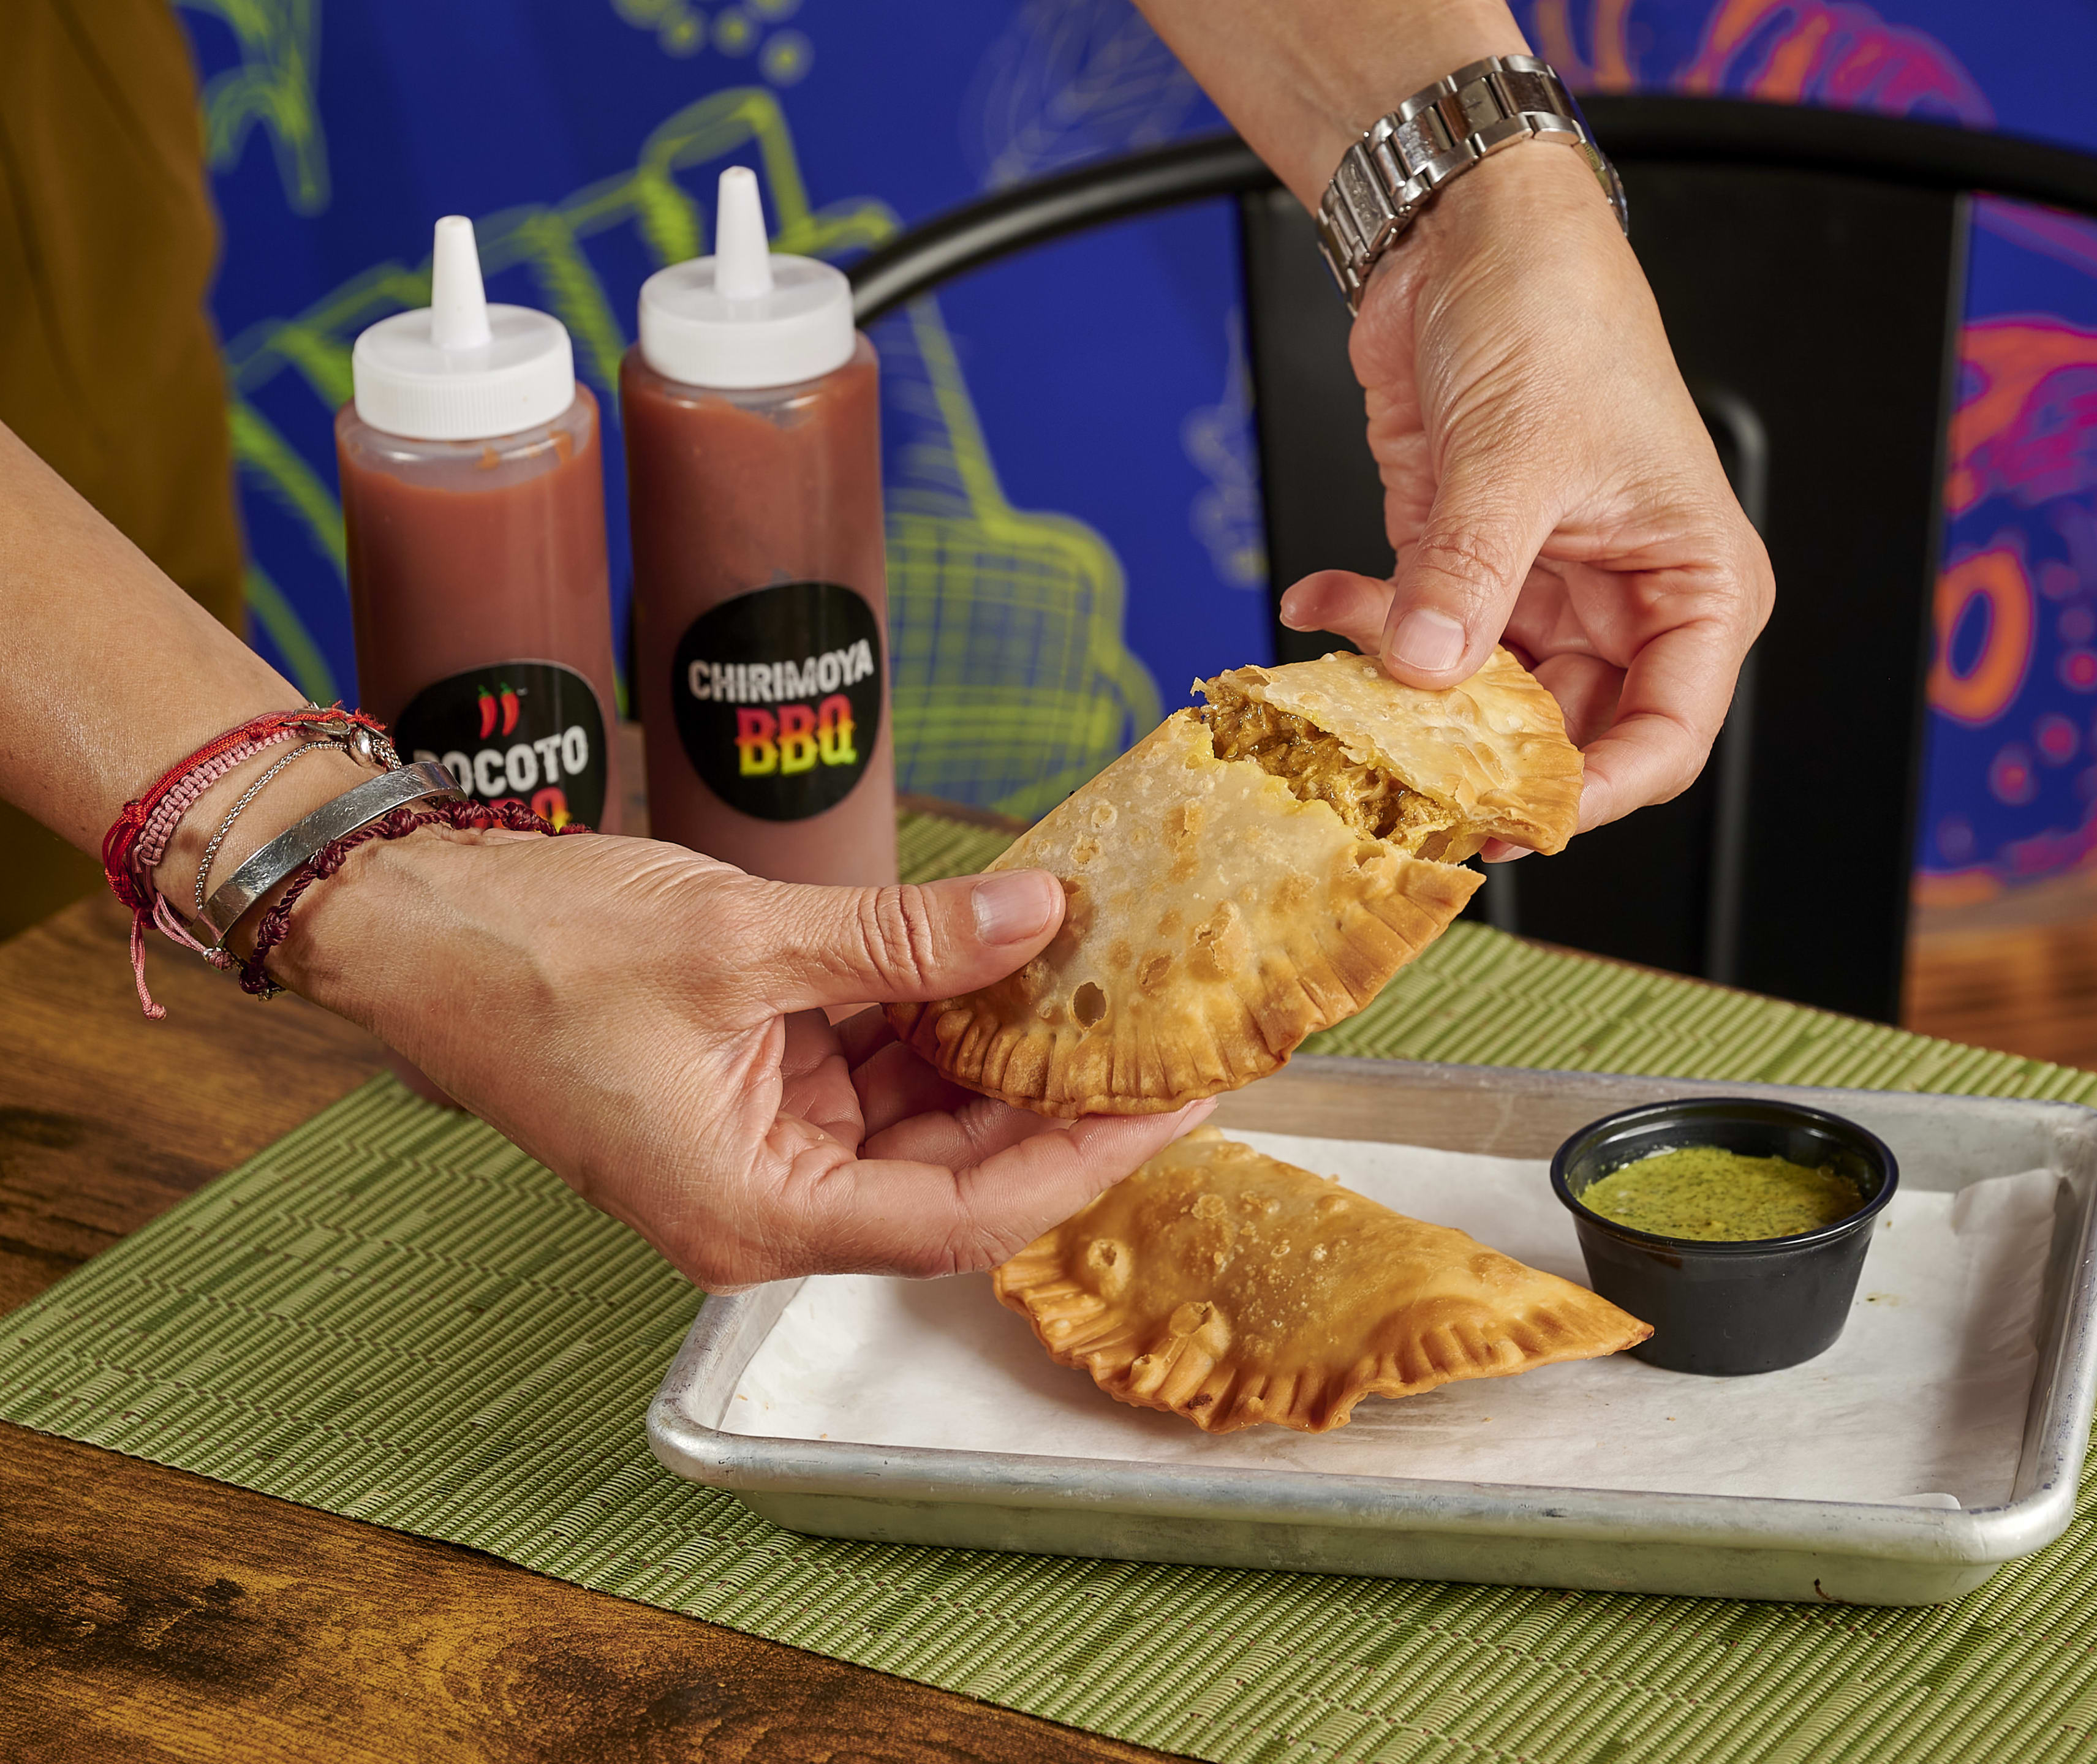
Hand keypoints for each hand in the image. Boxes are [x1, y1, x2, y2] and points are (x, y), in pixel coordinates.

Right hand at [273, 829, 1211, 1289]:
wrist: (412, 926)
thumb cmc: (535, 951)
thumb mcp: (743, 940)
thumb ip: (902, 940)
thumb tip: (1036, 918)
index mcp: (756, 1212)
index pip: (966, 1216)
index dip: (1083, 1159)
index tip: (1173, 1102)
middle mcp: (763, 1206)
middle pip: (954, 1175)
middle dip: (1054, 1101)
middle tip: (1153, 1028)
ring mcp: (756, 1153)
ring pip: (918, 1122)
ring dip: (995, 1052)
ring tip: (1088, 976)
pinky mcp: (748, 1098)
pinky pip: (867, 1076)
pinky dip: (929, 1021)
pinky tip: (990, 957)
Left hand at [1277, 145, 1773, 845]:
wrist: (1469, 232)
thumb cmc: (1555, 311)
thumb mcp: (1516, 452)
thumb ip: (1469, 574)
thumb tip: (1427, 672)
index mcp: (1693, 585)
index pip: (1666, 737)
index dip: (1594, 792)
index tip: (1514, 817)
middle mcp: (1626, 604)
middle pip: (1563, 735)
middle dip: (1475, 753)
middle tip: (1400, 771)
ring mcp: (1539, 593)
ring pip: (1477, 701)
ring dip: (1404, 696)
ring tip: (1344, 676)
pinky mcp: (1464, 571)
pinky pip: (1418, 641)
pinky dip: (1363, 632)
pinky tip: (1323, 599)